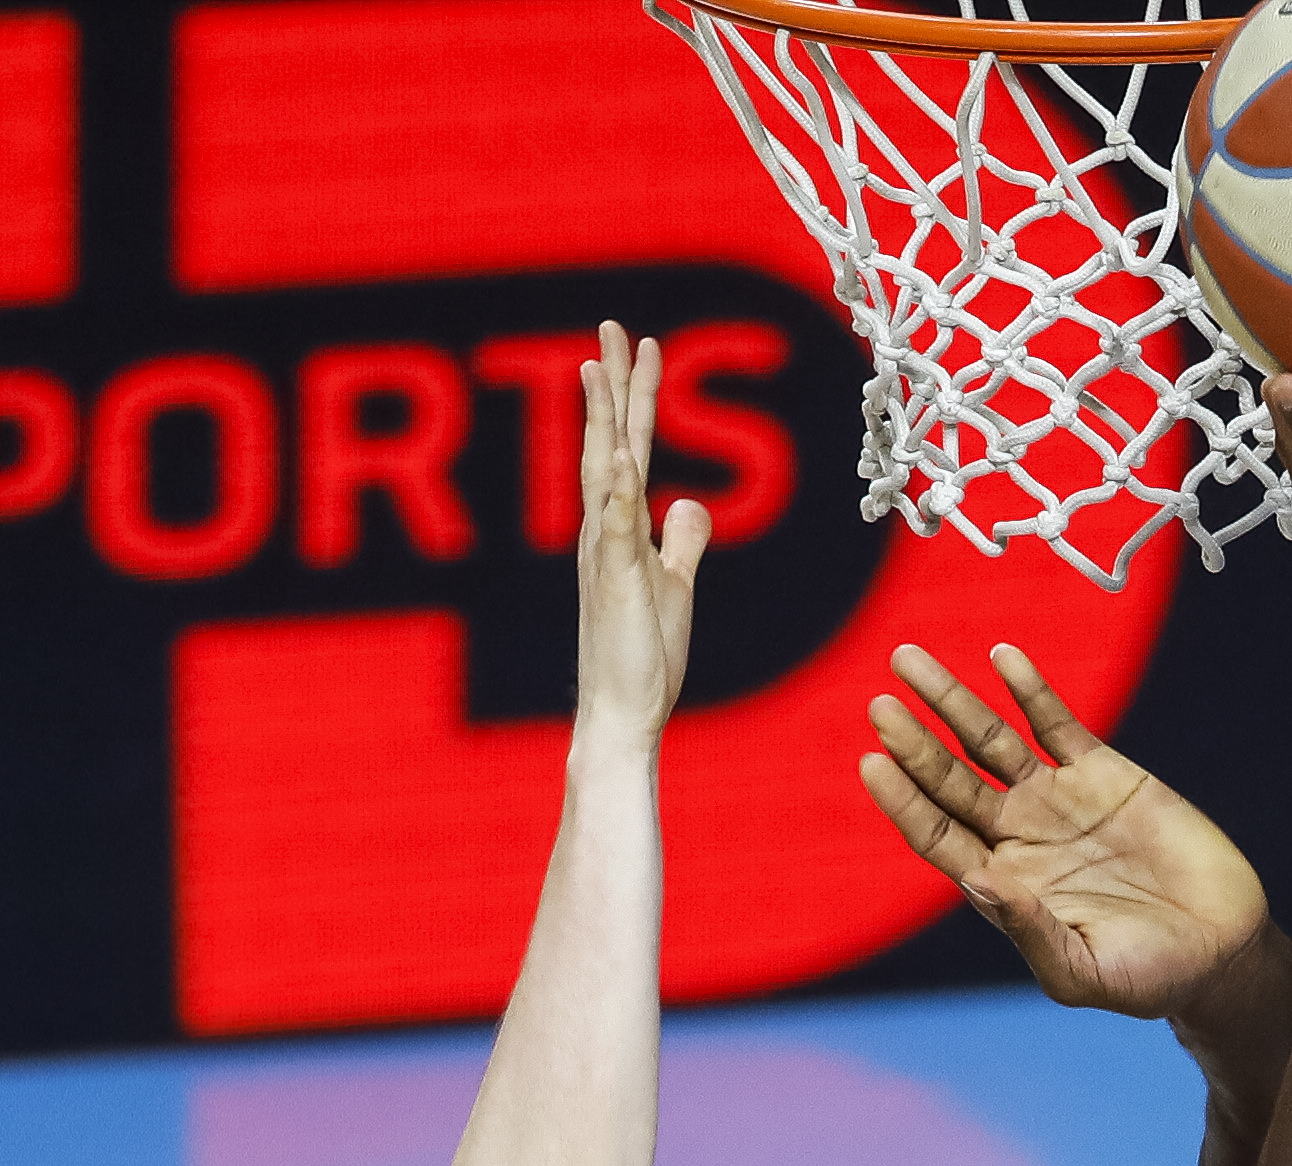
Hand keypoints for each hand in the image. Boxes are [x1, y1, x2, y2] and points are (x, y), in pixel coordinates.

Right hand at [572, 322, 712, 748]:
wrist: (624, 711)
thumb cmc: (644, 655)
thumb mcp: (674, 584)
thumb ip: (682, 541)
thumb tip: (690, 504)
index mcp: (620, 529)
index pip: (629, 448)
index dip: (637, 397)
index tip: (643, 347)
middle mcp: (604, 532)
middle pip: (610, 442)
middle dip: (615, 384)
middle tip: (615, 327)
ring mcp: (606, 554)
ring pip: (604, 470)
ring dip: (603, 417)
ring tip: (601, 366)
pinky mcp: (617, 582)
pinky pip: (617, 527)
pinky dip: (618, 488)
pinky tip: (622, 453)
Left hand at [859, 644, 1270, 1017]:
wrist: (1221, 949)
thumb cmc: (1148, 978)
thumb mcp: (1084, 973)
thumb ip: (1031, 933)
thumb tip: (980, 880)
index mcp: (1002, 886)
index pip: (936, 834)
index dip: (904, 800)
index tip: (874, 762)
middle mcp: (1018, 837)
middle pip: (951, 781)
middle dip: (916, 744)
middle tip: (880, 706)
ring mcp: (1057, 801)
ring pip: (990, 741)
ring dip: (952, 702)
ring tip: (909, 661)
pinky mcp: (1104, 775)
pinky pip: (1056, 723)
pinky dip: (1030, 690)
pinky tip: (1002, 658)